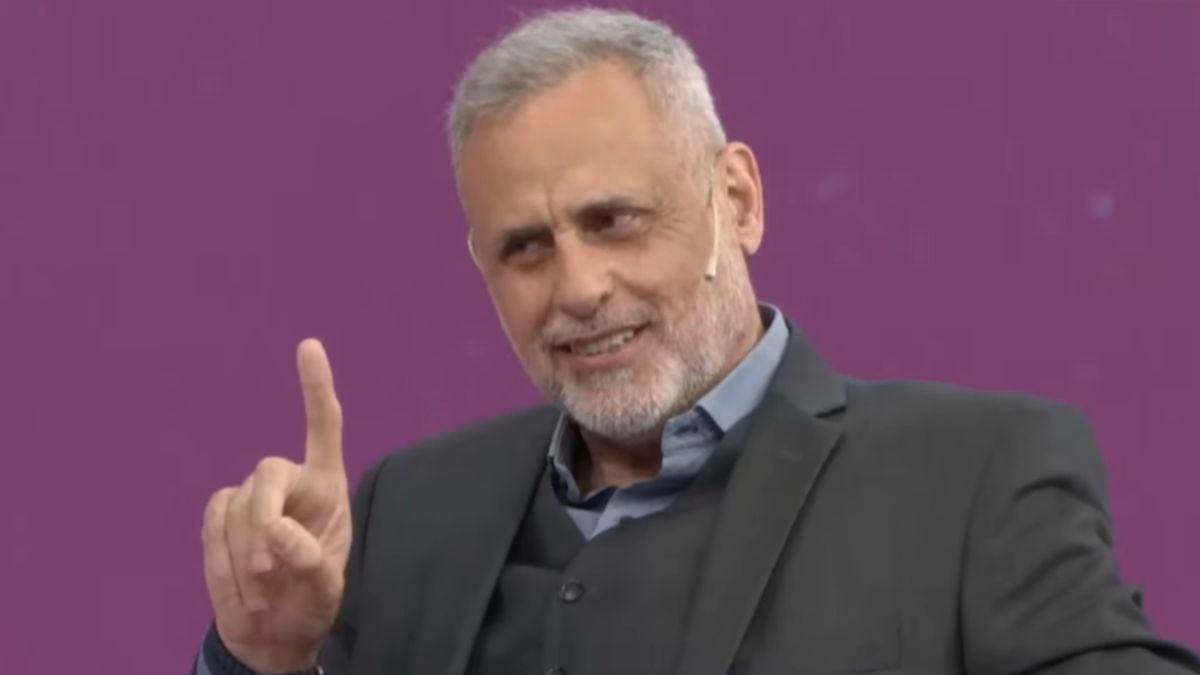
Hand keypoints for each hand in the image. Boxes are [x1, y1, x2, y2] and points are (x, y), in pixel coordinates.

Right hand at [201, 339, 351, 672]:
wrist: (272, 632)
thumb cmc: (310, 602)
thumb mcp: (325, 591)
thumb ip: (310, 560)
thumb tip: (276, 530)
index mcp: (326, 487)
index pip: (324, 428)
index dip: (315, 389)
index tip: (308, 346)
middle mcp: (290, 483)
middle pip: (268, 473)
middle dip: (262, 519)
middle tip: (268, 570)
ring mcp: (251, 498)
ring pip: (235, 507)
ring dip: (244, 556)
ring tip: (264, 590)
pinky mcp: (220, 517)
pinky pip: (213, 524)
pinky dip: (222, 559)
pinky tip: (241, 584)